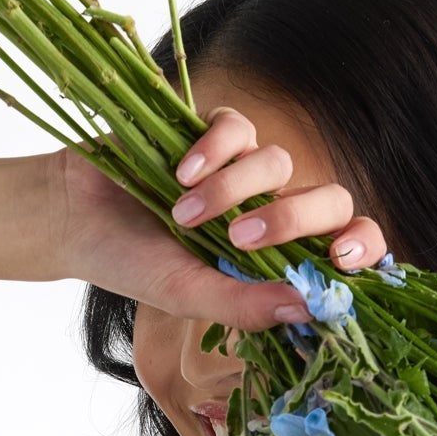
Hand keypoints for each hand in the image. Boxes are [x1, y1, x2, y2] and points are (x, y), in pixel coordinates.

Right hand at [43, 104, 388, 334]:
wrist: (74, 219)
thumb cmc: (133, 265)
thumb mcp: (189, 296)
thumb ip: (245, 306)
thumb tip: (309, 308)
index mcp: (278, 258)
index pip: (345, 247)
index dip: (362, 247)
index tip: (340, 259)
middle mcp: (272, 211)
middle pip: (328, 197)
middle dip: (292, 216)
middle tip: (241, 238)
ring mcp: (246, 168)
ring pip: (277, 160)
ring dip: (230, 190)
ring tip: (181, 214)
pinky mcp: (214, 130)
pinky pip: (237, 126)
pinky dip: (213, 150)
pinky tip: (179, 174)